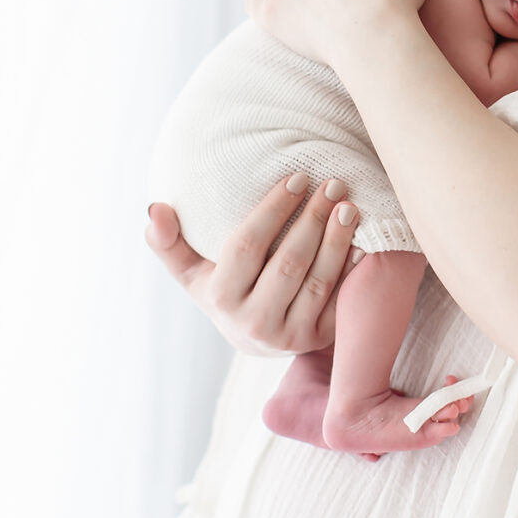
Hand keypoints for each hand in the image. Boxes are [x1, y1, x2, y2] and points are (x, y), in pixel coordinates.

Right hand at [145, 174, 360, 354]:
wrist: (256, 338)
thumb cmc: (223, 289)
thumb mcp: (191, 272)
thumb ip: (168, 242)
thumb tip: (155, 209)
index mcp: (221, 299)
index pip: (247, 246)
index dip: (274, 210)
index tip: (296, 178)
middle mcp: (255, 322)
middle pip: (289, 262)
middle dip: (313, 219)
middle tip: (332, 183)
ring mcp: (291, 334)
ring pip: (319, 281)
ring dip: (337, 240)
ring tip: (349, 205)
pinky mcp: (320, 339)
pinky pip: (341, 300)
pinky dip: (353, 269)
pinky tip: (362, 239)